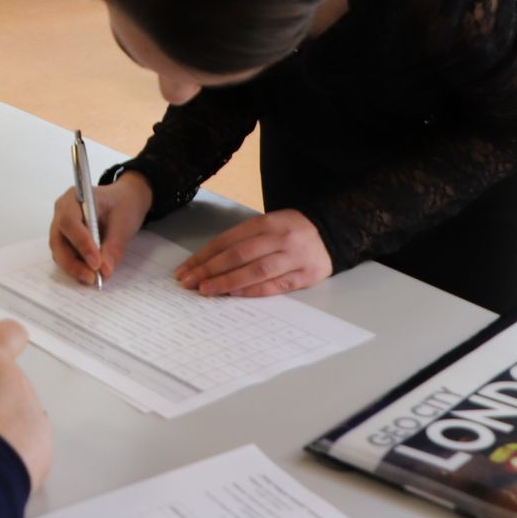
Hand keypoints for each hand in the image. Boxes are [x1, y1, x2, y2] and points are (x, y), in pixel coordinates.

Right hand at [49, 172, 150, 285]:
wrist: (124, 202)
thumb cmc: (123, 204)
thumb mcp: (124, 222)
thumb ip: (114, 245)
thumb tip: (105, 270)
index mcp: (74, 198)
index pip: (69, 221)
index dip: (80, 243)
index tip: (96, 263)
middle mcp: (62, 212)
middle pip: (58, 240)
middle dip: (73, 262)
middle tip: (93, 277)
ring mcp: (62, 227)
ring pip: (60, 252)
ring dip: (74, 268)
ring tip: (95, 279)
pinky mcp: (67, 241)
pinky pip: (66, 257)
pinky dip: (77, 267)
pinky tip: (91, 274)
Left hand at [173, 209, 332, 297]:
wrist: (331, 232)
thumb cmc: (290, 232)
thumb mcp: (267, 226)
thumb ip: (243, 241)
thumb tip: (208, 263)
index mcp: (265, 223)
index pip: (227, 240)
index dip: (204, 255)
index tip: (185, 269)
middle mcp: (279, 238)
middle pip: (238, 254)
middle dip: (209, 269)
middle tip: (188, 282)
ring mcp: (294, 256)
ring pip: (256, 270)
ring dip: (227, 281)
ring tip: (206, 290)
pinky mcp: (306, 275)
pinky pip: (276, 285)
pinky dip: (253, 290)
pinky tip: (234, 294)